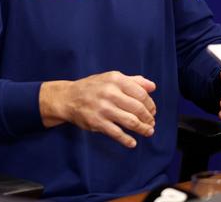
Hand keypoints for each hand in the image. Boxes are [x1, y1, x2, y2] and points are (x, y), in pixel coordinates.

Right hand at [38, 71, 156, 147]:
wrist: (67, 98)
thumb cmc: (92, 88)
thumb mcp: (110, 78)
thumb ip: (132, 81)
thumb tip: (152, 86)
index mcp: (115, 80)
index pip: (141, 94)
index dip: (150, 105)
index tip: (152, 111)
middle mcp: (109, 92)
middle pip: (138, 108)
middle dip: (148, 118)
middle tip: (151, 123)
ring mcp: (103, 108)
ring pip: (131, 122)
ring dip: (143, 129)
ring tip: (147, 131)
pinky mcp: (97, 122)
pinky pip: (117, 134)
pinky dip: (127, 140)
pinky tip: (132, 142)